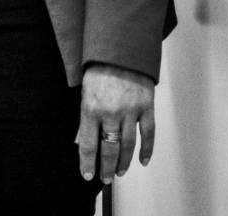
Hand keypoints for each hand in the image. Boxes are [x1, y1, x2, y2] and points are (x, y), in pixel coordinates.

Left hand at [76, 63, 156, 184]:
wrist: (122, 50)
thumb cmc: (100, 69)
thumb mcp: (84, 91)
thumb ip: (83, 118)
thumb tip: (79, 141)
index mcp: (90, 108)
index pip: (87, 143)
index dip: (87, 163)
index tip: (87, 174)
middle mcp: (110, 112)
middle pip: (108, 149)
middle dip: (105, 167)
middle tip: (105, 178)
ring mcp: (130, 111)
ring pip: (127, 145)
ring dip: (123, 162)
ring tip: (119, 172)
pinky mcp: (146, 108)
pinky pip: (148, 134)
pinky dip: (147, 150)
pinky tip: (143, 161)